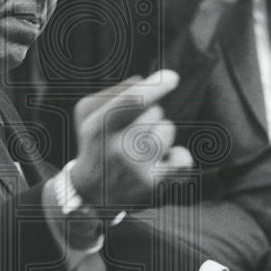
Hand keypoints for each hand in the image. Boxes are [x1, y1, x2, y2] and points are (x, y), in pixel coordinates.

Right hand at [70, 71, 193, 210]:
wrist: (90, 192)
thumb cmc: (94, 144)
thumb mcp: (88, 114)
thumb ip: (112, 93)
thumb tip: (142, 79)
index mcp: (99, 126)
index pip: (132, 101)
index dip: (155, 86)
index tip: (173, 77)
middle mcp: (117, 148)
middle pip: (155, 112)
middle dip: (152, 114)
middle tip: (135, 130)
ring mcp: (136, 168)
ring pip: (168, 129)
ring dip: (162, 133)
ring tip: (145, 145)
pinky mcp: (152, 184)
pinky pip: (183, 158)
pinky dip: (178, 155)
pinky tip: (163, 160)